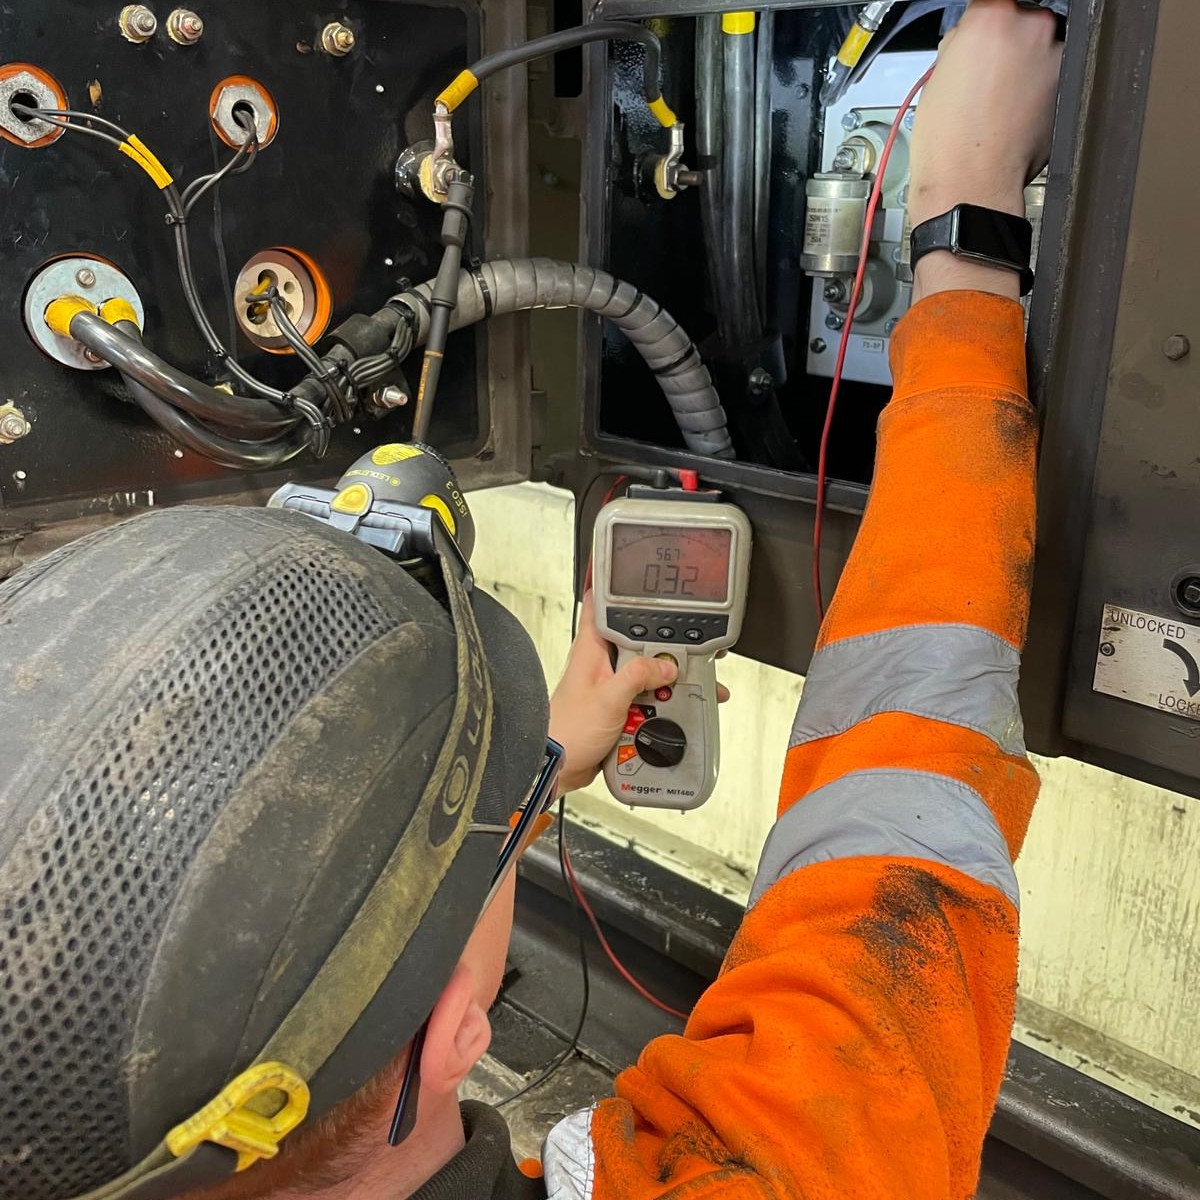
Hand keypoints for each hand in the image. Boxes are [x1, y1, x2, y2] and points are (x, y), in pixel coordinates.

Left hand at [549, 593, 728, 793]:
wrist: (559, 767)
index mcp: (591, 649)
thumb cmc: (568, 731)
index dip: (623, 592)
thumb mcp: (608, 699)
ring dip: (667, 679)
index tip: (648, 587)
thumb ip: (638, 676)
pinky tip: (677, 707)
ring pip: (647, 671)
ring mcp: (612, 685)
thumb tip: (667, 665)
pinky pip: (647, 697)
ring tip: (690, 683)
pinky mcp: (620, 706)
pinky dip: (662, 701)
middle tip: (689, 649)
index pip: (603, 606)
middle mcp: (602, 663)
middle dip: (663, 647)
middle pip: (639, 642)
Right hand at [909, 0, 1063, 299]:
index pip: (990, 2)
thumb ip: (961, 45)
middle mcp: (1032, 28)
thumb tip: (969, 40)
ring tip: (994, 98)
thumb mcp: (937, 78)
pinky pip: (1048, 75)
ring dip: (1020, 64)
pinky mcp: (1067, 86)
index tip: (977, 31)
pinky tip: (1009, 113)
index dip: (981, 20)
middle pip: (1019, 16)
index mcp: (993, 15)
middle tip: (980, 70)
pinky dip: (1034, 88)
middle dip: (1002, 39)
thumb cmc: (948, 144)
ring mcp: (1055, 57)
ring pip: (1037, 47)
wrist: (969, 188)